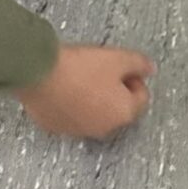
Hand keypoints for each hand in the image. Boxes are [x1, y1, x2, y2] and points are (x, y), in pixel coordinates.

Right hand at [17, 42, 155, 138]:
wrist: (38, 73)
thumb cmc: (79, 67)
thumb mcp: (118, 58)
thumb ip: (140, 63)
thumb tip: (149, 68)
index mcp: (123, 113)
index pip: (142, 98)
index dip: (135, 79)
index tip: (123, 68)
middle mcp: (103, 128)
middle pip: (118, 108)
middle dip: (115, 91)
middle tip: (102, 71)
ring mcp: (78, 130)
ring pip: (94, 114)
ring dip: (93, 99)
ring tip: (81, 77)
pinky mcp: (55, 127)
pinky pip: (70, 116)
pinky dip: (71, 105)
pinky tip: (64, 87)